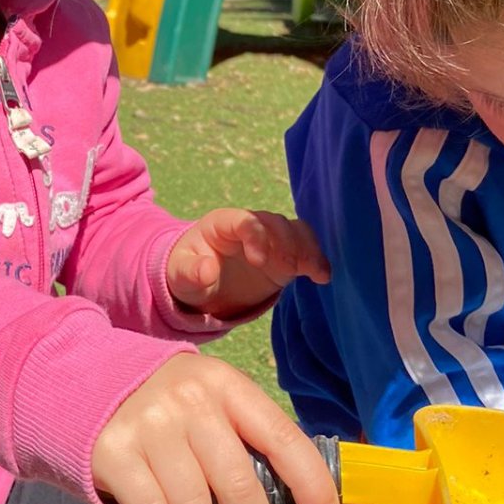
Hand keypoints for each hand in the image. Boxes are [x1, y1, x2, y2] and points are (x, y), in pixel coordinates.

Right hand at [91, 355, 340, 503]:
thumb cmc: (159, 401)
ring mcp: (148, 428)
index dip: (310, 482)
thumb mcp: (206, 397)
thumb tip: (302, 491)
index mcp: (223, 384)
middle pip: (240, 488)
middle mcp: (189, 402)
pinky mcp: (111, 455)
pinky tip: (148, 503)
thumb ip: (245, 434)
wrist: (76, 379)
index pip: (281, 437)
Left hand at [165, 208, 328, 318]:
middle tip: (288, 268)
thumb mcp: (180, 276)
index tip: (258, 262)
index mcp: (224, 224)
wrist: (203, 283)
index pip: (245, 220)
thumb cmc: (188, 272)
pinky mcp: (286, 255)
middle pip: (275, 223)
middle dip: (284, 243)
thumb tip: (207, 270)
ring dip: (306, 248)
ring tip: (313, 271)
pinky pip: (306, 249)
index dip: (255, 235)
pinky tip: (323, 276)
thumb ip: (191, 272)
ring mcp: (271, 239)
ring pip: (295, 231)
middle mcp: (252, 225)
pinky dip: (316, 260)